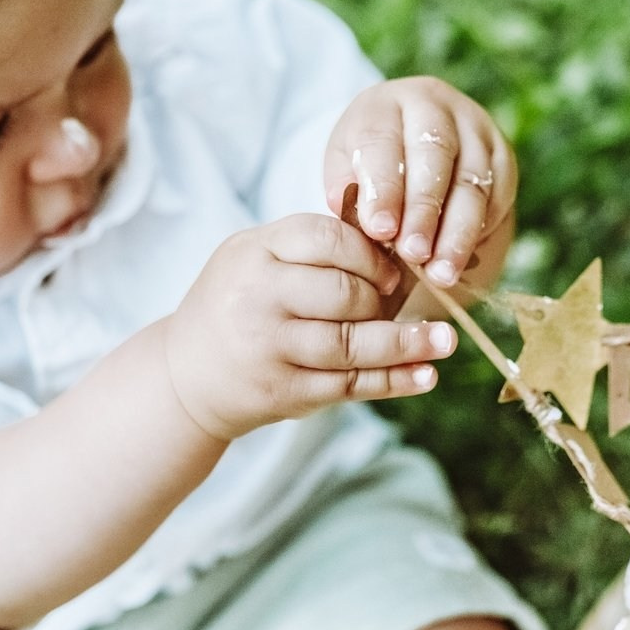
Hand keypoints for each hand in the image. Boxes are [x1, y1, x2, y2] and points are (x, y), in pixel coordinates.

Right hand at [163, 214, 458, 441]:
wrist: (184, 376)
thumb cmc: (236, 306)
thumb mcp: (255, 259)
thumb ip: (311, 248)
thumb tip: (394, 242)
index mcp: (253, 252)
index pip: (324, 237)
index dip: (368, 252)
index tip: (391, 267)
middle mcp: (257, 298)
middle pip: (342, 292)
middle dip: (383, 298)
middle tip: (404, 301)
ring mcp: (269, 348)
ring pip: (351, 344)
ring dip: (406, 344)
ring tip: (445, 341)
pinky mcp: (283, 391)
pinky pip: (349, 384)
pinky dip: (393, 381)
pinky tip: (424, 375)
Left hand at [324, 77, 516, 286]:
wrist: (413, 142)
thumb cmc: (372, 161)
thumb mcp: (346, 167)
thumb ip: (350, 193)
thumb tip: (366, 226)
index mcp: (385, 103)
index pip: (383, 142)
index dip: (383, 188)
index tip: (379, 230)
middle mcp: (434, 105)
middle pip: (434, 156)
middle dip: (424, 211)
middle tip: (414, 254)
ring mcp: (474, 127)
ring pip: (472, 181)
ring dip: (457, 233)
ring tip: (441, 273)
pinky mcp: (501, 153)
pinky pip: (498, 194)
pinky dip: (480, 231)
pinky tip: (461, 259)